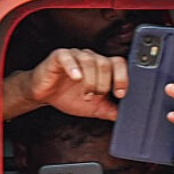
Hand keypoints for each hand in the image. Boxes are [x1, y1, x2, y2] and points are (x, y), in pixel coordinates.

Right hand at [14, 48, 128, 120]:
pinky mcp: (59, 56)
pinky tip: (76, 78)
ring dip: (90, 80)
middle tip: (97, 97)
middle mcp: (91, 58)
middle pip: (105, 63)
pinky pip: (68, 57)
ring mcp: (75, 56)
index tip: (120, 94)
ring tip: (86, 95)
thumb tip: (128, 117)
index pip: (119, 64)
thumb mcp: (95, 108)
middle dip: (104, 83)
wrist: (45, 96)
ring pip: (90, 61)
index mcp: (102, 68)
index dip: (123, 78)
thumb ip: (112, 110)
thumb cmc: (69, 97)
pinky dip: (73, 67)